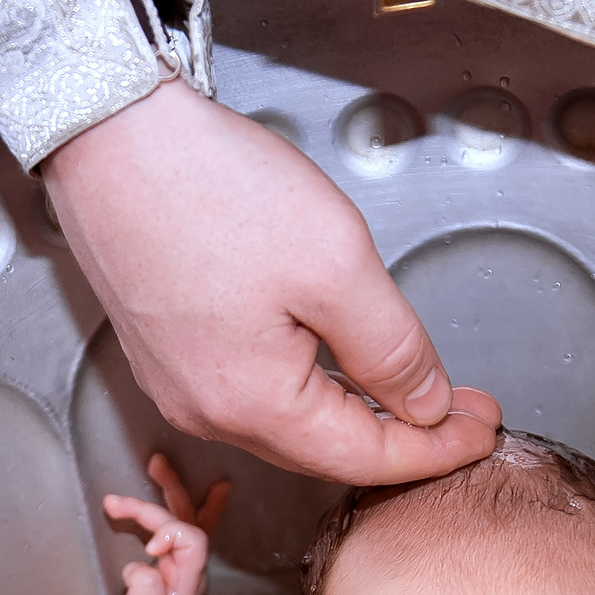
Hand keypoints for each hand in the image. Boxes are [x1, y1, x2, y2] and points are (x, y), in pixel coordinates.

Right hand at [45, 80, 502, 484]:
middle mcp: (208, 411)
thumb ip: (392, 349)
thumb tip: (426, 405)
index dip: (438, 449)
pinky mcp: (167, 351)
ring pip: (289, 424)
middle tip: (464, 411)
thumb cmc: (207, 189)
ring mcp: (180, 384)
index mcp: (253, 406)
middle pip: (326, 451)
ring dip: (356, 413)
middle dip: (403, 437)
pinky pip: (253, 392)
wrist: (109, 137)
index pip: (367, 457)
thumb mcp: (336, 266)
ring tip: (413, 389)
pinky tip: (336, 362)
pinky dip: (309, 389)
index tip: (484, 428)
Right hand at [103, 454, 222, 594]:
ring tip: (155, 463)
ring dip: (170, 488)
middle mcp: (190, 563)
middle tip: (140, 478)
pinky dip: (187, 502)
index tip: (147, 548)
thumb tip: (142, 563)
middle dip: (165, 497)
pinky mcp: (171, 557)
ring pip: (183, 514)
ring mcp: (183, 558)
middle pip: (186, 518)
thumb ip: (143, 589)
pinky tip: (197, 484)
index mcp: (189, 576)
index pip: (191, 540)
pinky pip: (185, 523)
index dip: (170, 533)